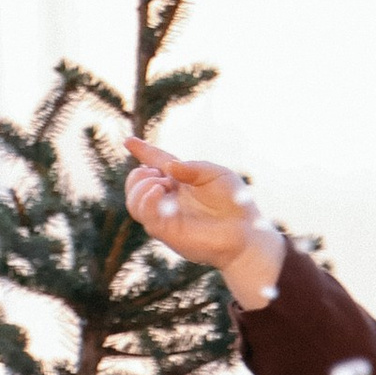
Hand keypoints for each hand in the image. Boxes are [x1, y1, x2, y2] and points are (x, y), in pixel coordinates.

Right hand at [124, 135, 286, 302]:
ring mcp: (167, 217)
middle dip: (138, 175)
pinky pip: (146, 217)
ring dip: (140, 187)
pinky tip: (159, 191)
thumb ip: (191, 168)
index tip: (129, 141)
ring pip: (134, 203)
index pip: (155, 164)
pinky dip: (146, 200)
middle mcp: (170, 200)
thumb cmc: (236, 202)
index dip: (142, 151)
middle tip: (157, 173)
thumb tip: (167, 168)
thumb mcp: (216, 174)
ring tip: (160, 183)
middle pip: (137, 186)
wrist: (247, 231)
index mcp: (180, 181)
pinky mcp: (168, 233)